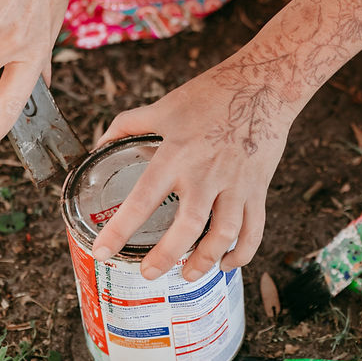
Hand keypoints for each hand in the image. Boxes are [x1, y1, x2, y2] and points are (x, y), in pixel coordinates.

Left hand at [90, 67, 295, 281]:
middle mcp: (206, 173)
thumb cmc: (211, 94)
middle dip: (166, 257)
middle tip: (148, 274)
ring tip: (187, 275)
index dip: (120, 230)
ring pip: (223, 235)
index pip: (143, 199)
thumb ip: (128, 126)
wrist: (263, 85)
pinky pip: (253, 229)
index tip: (102, 251)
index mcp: (176, 154)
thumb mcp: (163, 107)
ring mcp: (235, 183)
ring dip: (205, 261)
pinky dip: (241, 253)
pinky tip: (226, 263)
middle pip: (187, 227)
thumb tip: (99, 145)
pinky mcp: (257, 188)